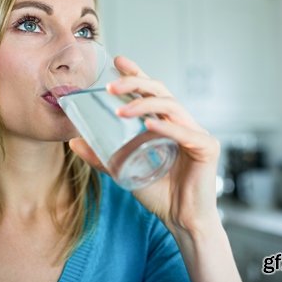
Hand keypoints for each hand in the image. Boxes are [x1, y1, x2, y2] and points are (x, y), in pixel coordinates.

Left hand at [69, 56, 220, 235]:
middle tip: (111, 85)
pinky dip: (167, 127)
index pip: (151, 92)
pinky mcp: (207, 147)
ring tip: (121, 110)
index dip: (137, 74)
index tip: (118, 61)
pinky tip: (149, 125)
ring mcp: (195, 133)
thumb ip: (102, 156)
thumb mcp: (124, 170)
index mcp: (165, 123)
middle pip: (161, 92)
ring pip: (171, 106)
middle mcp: (181, 123)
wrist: (182, 220)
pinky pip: (186, 132)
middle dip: (135, 84)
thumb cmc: (159, 193)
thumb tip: (75, 141)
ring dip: (145, 104)